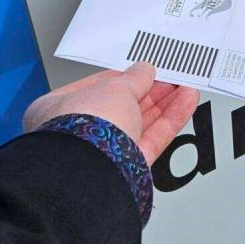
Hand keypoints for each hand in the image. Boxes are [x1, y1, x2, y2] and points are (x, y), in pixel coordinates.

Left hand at [23, 63, 199, 164]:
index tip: (145, 71)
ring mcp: (104, 153)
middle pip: (122, 108)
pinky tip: (185, 103)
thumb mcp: (113, 88)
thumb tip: (144, 71)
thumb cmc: (82, 129)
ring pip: (140, 124)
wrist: (89, 173)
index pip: (96, 88)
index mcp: (59, 110)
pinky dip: (170, 121)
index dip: (124, 77)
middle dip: (150, 92)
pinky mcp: (127, 170)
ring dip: (165, 104)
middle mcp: (79, 134)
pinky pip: (152, 140)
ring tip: (185, 88)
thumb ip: (134, 78)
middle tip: (171, 79)